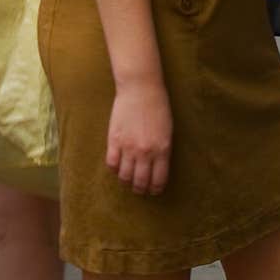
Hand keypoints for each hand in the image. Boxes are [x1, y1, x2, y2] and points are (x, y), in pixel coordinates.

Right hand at [106, 79, 171, 194]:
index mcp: (162, 150)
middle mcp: (145, 152)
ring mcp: (128, 147)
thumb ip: (163, 150)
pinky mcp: (114, 140)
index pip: (158, 179)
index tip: (154, 191)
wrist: (141, 88)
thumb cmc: (158, 106)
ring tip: (127, 180)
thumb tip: (157, 168)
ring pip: (124, 176)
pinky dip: (114, 169)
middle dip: (141, 189)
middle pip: (140, 182)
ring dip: (126, 181)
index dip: (156, 189)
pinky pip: (111, 163)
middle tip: (140, 189)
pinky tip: (117, 166)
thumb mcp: (168, 130)